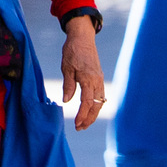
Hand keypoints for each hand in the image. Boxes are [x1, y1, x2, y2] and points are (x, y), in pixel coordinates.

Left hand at [59, 15, 105, 131]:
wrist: (83, 37)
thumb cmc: (72, 51)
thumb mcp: (66, 68)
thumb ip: (68, 85)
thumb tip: (66, 101)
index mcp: (88, 79)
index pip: (87, 102)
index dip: (82, 115)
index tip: (76, 124)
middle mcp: (97, 81)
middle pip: (96, 105)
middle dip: (89, 119)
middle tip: (80, 128)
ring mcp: (100, 79)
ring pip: (100, 102)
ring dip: (93, 114)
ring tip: (84, 123)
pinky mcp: (99, 78)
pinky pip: (100, 95)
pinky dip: (96, 105)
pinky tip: (90, 110)